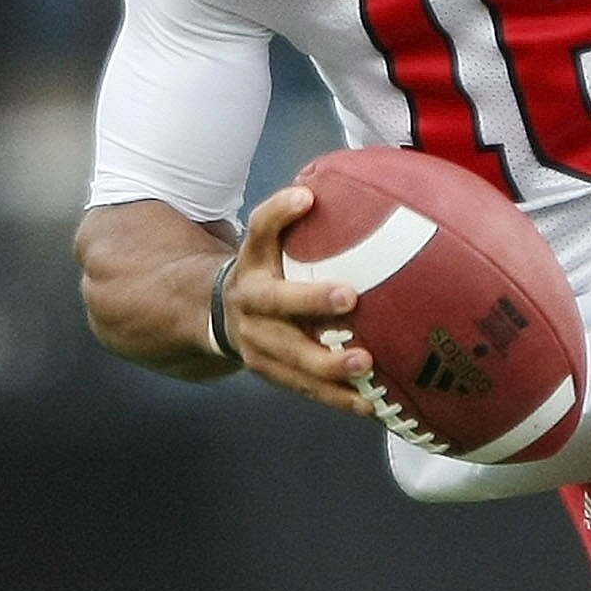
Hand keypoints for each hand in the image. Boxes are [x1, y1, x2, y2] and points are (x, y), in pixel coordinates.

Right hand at [217, 185, 379, 413]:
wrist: (218, 317)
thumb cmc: (265, 271)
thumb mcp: (266, 242)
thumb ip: (288, 216)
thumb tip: (322, 185)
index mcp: (252, 266)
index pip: (259, 231)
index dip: (279, 213)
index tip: (306, 197)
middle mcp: (249, 306)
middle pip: (277, 304)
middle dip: (311, 302)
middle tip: (350, 296)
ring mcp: (259, 345)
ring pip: (292, 358)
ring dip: (329, 365)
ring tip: (365, 365)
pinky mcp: (274, 374)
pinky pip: (307, 389)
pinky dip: (339, 398)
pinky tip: (373, 405)